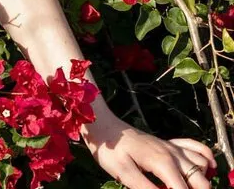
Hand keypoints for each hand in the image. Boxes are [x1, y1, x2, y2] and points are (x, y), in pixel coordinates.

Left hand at [82, 112, 216, 188]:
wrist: (104, 126)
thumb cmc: (110, 151)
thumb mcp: (124, 174)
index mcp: (163, 163)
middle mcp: (173, 154)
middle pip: (201, 181)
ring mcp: (172, 147)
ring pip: (202, 164)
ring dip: (201, 181)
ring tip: (186, 188)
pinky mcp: (169, 144)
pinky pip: (196, 147)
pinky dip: (205, 159)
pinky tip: (203, 170)